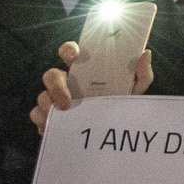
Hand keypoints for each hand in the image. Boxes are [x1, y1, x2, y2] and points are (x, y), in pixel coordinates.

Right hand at [33, 37, 153, 133]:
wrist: (108, 134)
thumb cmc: (118, 105)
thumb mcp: (133, 90)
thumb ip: (141, 74)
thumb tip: (145, 54)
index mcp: (84, 69)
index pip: (69, 51)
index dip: (68, 49)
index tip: (74, 55)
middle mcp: (66, 81)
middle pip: (50, 75)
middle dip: (56, 87)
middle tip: (68, 103)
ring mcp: (54, 98)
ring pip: (42, 96)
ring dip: (50, 107)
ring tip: (65, 117)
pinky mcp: (48, 116)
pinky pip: (37, 115)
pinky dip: (45, 122)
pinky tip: (58, 127)